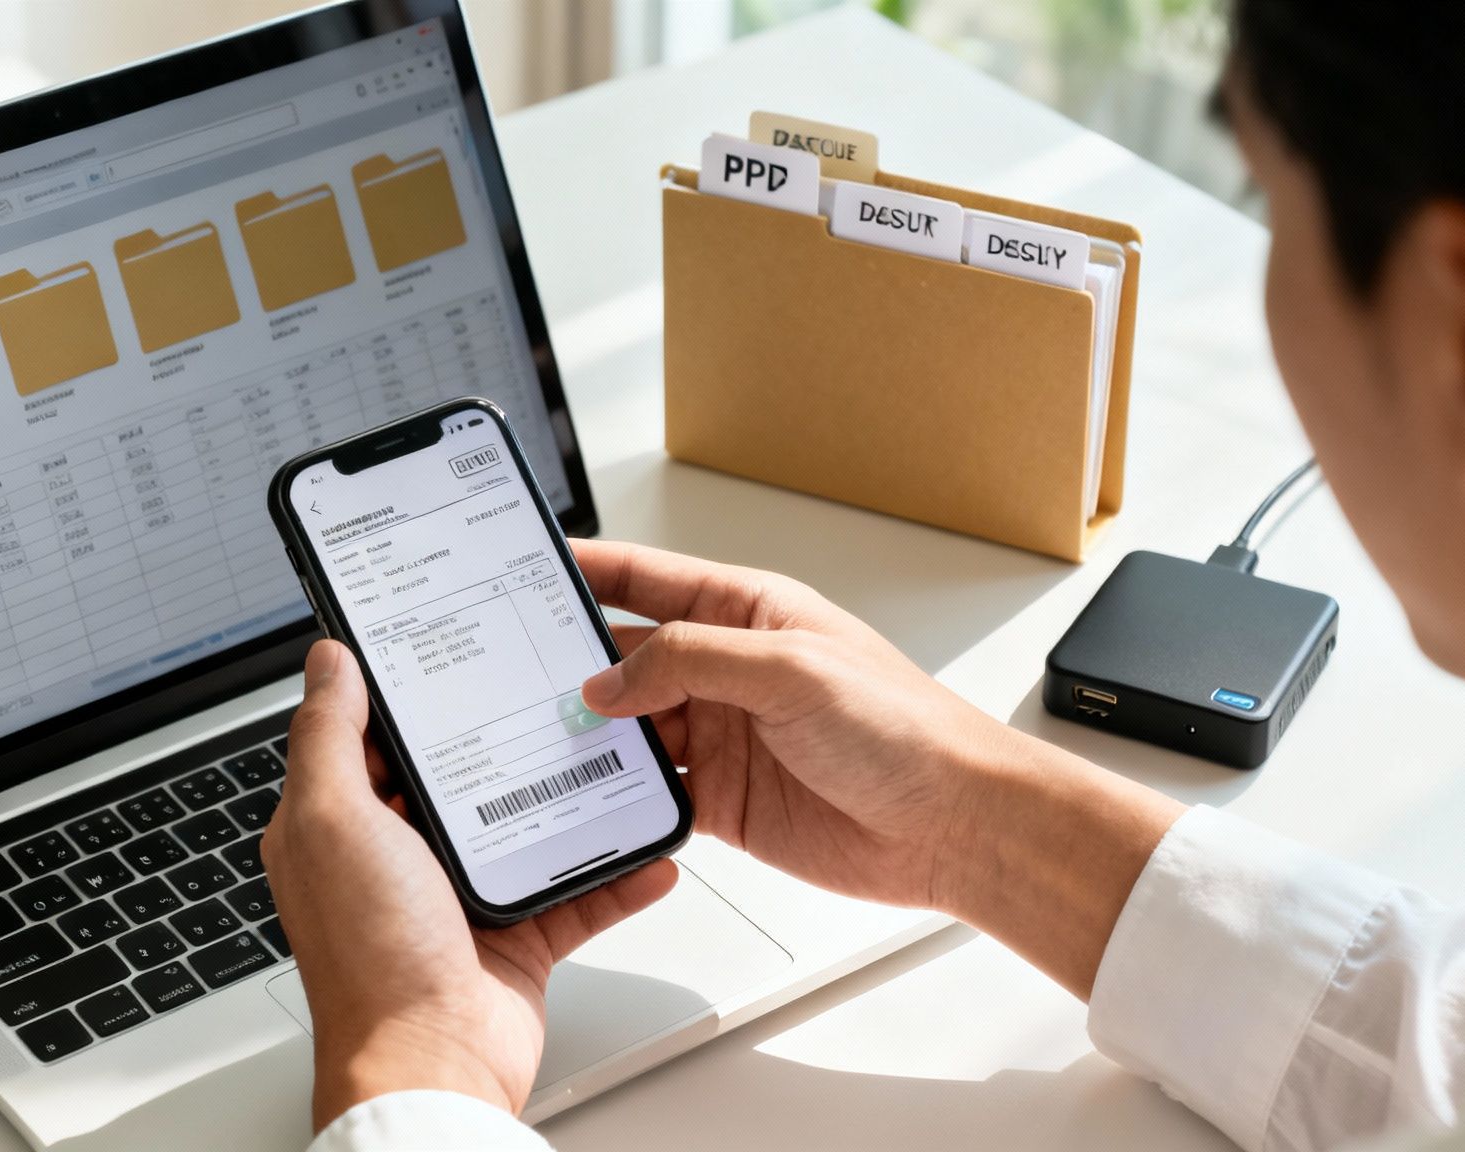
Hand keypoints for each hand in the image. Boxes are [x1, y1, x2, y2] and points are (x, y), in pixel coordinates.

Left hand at [263, 639, 678, 1130]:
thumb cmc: (371, 956)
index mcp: (343, 824)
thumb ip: (328, 737)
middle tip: (554, 687)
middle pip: (461, 775)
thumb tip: (327, 662)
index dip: (408, 692)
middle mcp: (399, 858)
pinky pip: (576, 894)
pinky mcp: (516, 938)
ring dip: (573, 799)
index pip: (373, 737)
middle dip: (507, 735)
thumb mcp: (332, 822)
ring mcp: (460, 899)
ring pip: (526, 828)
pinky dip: (615, 876)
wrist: (433, 1064)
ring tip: (613, 755)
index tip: (454, 649)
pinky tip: (645, 850)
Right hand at [572, 539, 1181, 996]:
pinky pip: (653, 790)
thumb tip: (610, 679)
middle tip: (508, 666)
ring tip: (534, 731)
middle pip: (628, 655)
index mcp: (750, 612)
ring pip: (632, 726)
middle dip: (572, 659)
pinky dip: (617, 793)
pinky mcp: (725, 799)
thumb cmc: (906, 729)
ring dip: (590, 731)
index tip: (528, 568)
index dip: (588, 571)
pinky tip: (585, 792)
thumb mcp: (789, 670)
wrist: (956, 824)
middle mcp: (731, 669)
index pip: (648, 580)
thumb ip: (691, 662)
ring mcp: (725, 735)